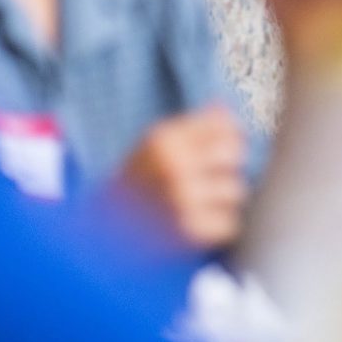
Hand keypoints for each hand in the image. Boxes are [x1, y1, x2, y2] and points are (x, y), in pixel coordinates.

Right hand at [117, 104, 247, 248]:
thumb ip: (193, 125)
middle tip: (209, 178)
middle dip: (226, 167)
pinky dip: (218, 226)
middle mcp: (173, 166)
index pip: (224, 126)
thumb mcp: (154, 146)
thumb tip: (227, 107)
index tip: (220, 148)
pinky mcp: (190, 232)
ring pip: (236, 190)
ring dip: (223, 199)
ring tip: (199, 203)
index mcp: (164, 140)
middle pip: (235, 155)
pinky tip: (198, 223)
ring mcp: (182, 200)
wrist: (104, 234)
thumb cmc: (136, 184)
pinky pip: (230, 222)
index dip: (230, 136)